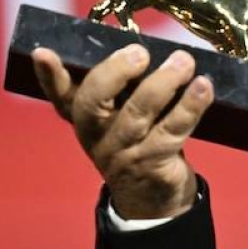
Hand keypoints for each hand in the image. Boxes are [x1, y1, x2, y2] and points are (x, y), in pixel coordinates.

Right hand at [31, 44, 213, 218]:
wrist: (152, 202)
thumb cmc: (138, 143)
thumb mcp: (121, 120)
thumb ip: (124, 90)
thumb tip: (148, 45)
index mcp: (85, 120)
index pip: (60, 97)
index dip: (49, 76)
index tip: (43, 52)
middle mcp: (97, 136)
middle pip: (94, 102)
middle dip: (115, 72)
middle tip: (139, 52)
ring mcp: (123, 153)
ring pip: (138, 113)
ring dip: (163, 82)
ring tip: (183, 60)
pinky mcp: (153, 164)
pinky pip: (173, 130)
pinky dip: (190, 106)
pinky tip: (204, 87)